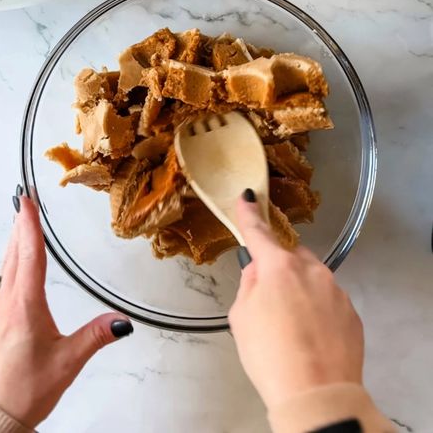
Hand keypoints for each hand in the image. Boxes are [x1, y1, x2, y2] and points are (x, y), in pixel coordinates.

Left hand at [0, 191, 132, 429]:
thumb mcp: (67, 362)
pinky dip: (10, 257)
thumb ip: (96, 336)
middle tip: (24, 196)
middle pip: (13, 252)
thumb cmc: (23, 391)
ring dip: (14, 238)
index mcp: (24, 307)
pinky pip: (1, 277)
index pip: (29, 255)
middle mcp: (6, 303)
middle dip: (19, 222)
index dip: (29, 225)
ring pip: (5, 264)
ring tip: (20, 218)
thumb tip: (123, 321)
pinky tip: (14, 258)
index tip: (27, 200)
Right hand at [229, 192, 363, 412]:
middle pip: (290, 258)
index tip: (248, 196)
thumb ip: (249, 286)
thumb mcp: (241, 318)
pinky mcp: (351, 311)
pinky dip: (318, 310)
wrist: (317, 395)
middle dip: (279, 270)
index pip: (259, 232)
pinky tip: (312, 337)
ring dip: (300, 291)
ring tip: (293, 328)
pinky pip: (329, 300)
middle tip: (269, 302)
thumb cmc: (270, 355)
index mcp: (279, 267)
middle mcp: (311, 270)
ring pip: (311, 279)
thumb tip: (259, 273)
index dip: (250, 214)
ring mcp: (335, 290)